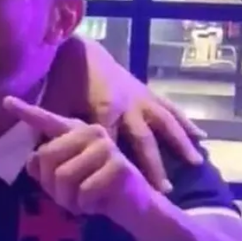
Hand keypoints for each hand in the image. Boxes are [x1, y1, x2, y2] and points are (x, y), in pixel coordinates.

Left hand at [4, 96, 155, 229]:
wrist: (136, 206)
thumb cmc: (96, 190)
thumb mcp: (65, 178)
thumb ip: (47, 166)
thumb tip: (34, 161)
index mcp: (76, 132)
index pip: (48, 121)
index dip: (26, 112)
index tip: (5, 101)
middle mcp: (91, 133)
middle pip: (47, 157)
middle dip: (51, 186)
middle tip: (66, 196)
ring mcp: (106, 147)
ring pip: (63, 177)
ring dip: (68, 200)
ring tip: (81, 201)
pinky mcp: (118, 166)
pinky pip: (83, 192)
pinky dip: (85, 206)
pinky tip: (97, 204)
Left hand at [44, 37, 202, 193]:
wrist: (82, 51)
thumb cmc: (65, 82)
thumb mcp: (55, 104)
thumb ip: (51, 129)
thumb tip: (40, 156)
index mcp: (103, 109)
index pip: (109, 144)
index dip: (114, 165)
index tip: (122, 188)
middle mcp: (127, 106)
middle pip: (142, 140)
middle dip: (154, 164)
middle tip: (164, 189)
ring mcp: (142, 100)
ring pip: (165, 125)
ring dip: (180, 145)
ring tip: (194, 163)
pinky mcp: (149, 94)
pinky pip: (171, 111)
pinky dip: (186, 124)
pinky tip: (201, 138)